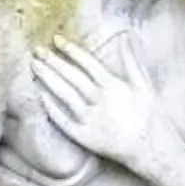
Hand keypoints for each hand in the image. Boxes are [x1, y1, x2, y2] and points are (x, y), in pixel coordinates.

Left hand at [30, 36, 165, 168]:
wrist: (149, 149)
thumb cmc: (149, 115)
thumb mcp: (143, 85)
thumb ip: (131, 61)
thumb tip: (125, 36)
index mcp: (114, 87)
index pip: (88, 63)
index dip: (71, 51)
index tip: (56, 39)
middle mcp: (99, 102)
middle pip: (72, 78)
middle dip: (54, 62)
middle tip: (37, 49)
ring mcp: (90, 120)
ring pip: (64, 96)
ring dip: (48, 80)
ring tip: (35, 66)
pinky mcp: (83, 137)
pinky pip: (63, 121)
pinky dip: (51, 108)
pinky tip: (40, 95)